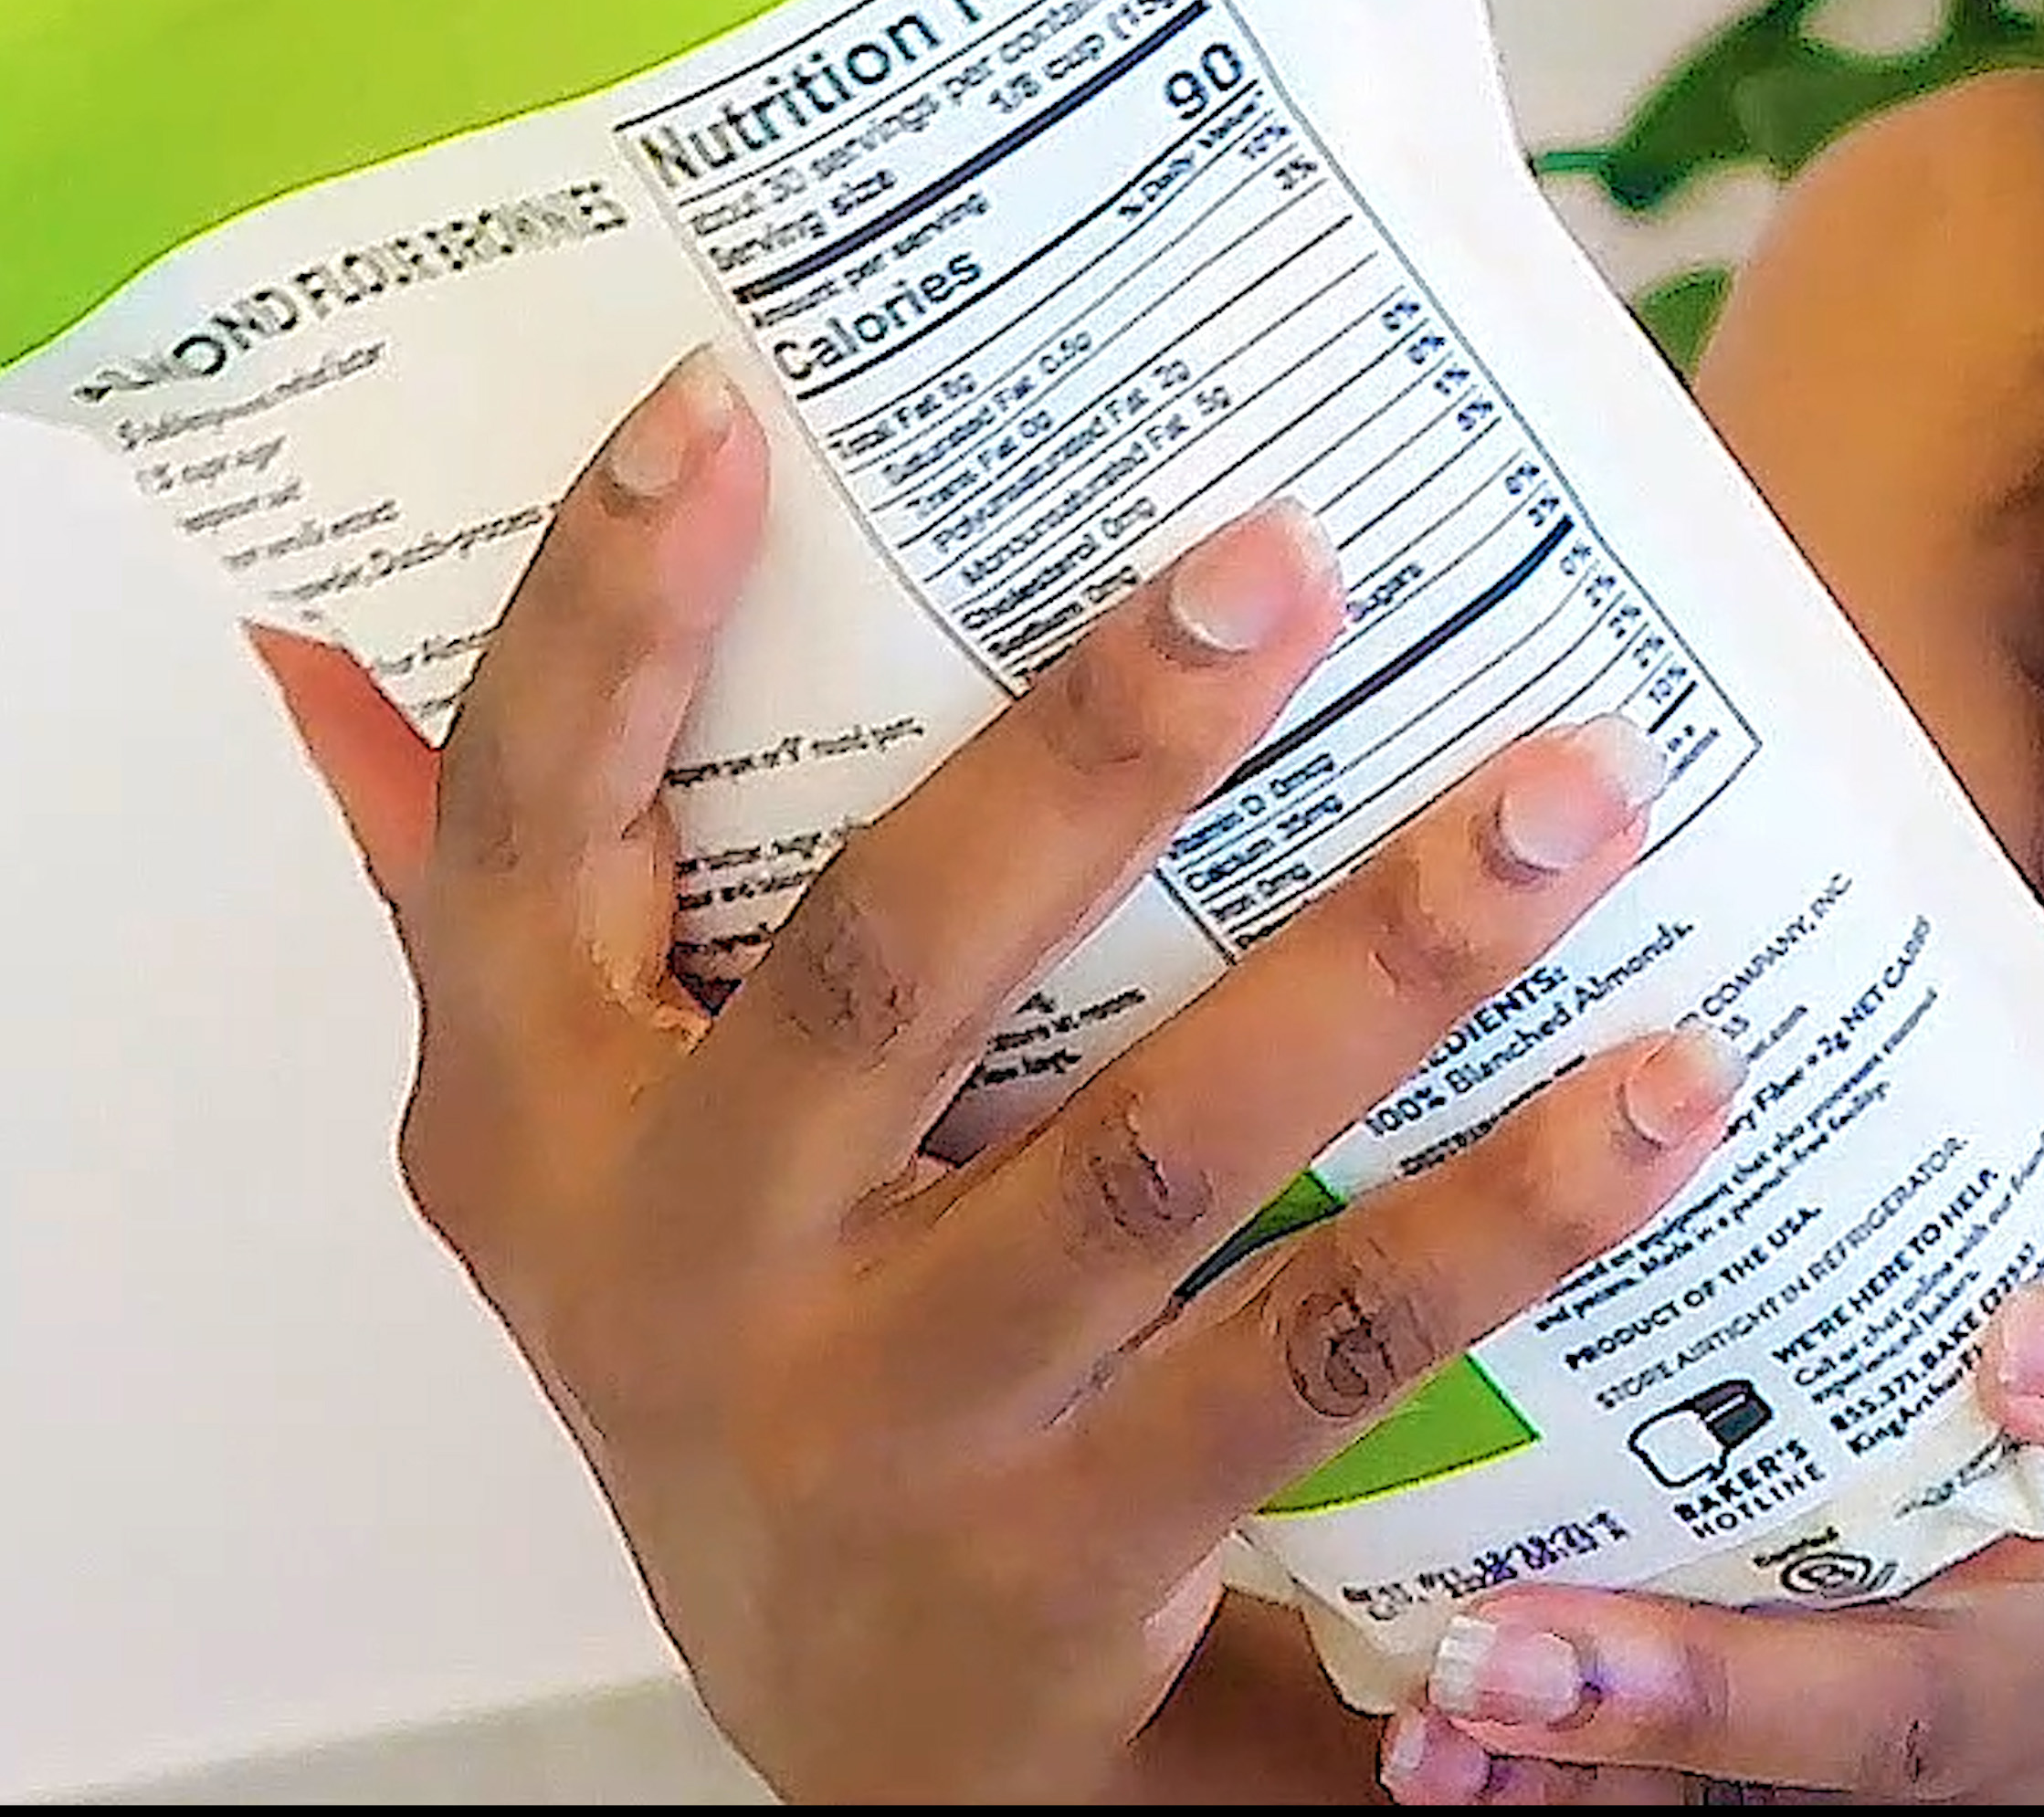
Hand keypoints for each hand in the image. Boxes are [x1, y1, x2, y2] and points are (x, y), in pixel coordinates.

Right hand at [256, 351, 1736, 1800]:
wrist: (860, 1735)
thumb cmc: (767, 1337)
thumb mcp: (595, 1132)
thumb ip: (506, 886)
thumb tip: (326, 620)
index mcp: (540, 1116)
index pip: (523, 825)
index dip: (592, 614)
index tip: (720, 402)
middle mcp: (689, 1262)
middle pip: (895, 960)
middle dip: (1096, 746)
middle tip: (1294, 553)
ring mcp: (885, 1416)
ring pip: (1154, 1151)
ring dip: (1385, 959)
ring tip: (1573, 790)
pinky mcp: (1077, 1552)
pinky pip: (1320, 1349)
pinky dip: (1507, 1212)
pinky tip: (1674, 1088)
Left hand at [1379, 997, 2043, 1805]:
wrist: (1984, 1660)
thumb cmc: (1956, 1310)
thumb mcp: (1978, 1170)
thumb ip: (1909, 1044)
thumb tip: (1647, 782)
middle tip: (2018, 1351)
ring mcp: (2023, 1645)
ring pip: (1918, 1689)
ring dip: (1712, 1675)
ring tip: (1517, 1645)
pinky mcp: (1875, 1743)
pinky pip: (1731, 1798)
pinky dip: (1575, 1770)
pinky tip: (1440, 1740)